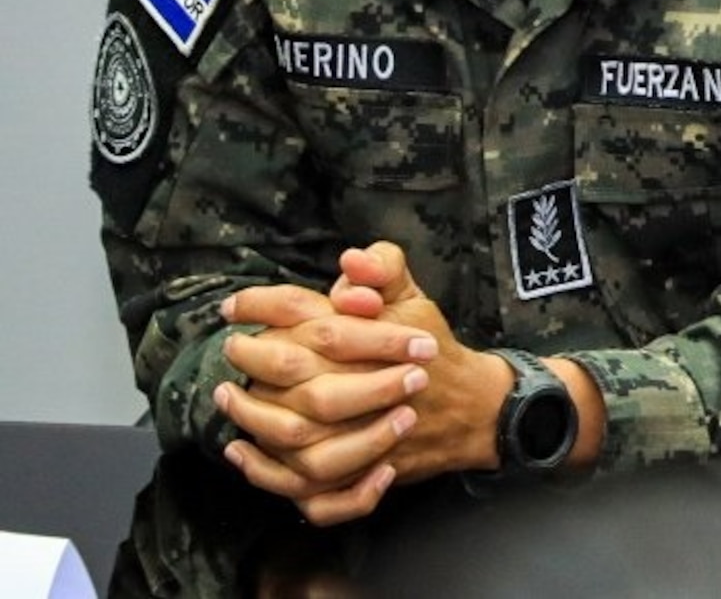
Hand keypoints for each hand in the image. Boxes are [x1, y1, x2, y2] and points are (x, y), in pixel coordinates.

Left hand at [218, 243, 513, 523]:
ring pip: (289, 433)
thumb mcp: (415, 299)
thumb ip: (386, 269)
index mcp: (370, 337)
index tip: (232, 306)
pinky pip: (304, 482)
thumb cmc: (433, 352)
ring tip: (226, 398)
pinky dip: (268, 473)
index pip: (304, 313)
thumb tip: (351, 260)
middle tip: (231, 349)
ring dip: (250, 414)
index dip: (261, 306)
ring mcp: (358, 437)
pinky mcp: (358, 474)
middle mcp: (360, 385)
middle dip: (251, 358)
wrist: (471, 410)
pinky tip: (242, 453)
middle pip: (290, 370)